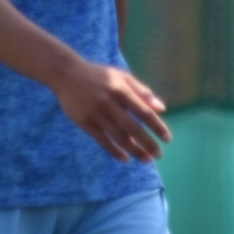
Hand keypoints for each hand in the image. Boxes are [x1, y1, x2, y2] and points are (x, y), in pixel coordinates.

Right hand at [50, 60, 170, 162]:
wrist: (66, 74)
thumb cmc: (98, 75)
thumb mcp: (121, 76)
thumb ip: (142, 91)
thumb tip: (162, 108)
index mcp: (121, 89)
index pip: (144, 112)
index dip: (157, 127)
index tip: (167, 139)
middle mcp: (109, 102)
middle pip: (133, 128)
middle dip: (148, 144)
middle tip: (158, 155)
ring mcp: (96, 114)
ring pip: (119, 137)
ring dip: (134, 150)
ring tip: (146, 159)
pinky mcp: (85, 123)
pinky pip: (102, 141)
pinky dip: (115, 151)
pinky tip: (125, 158)